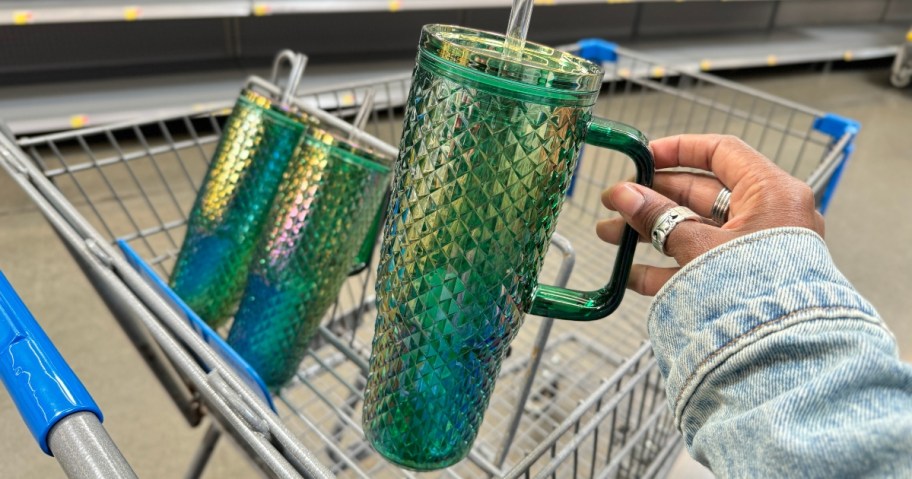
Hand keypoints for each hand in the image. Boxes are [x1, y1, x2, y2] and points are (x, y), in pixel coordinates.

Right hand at [596, 134, 824, 296]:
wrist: (785, 356)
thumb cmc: (757, 292)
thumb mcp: (700, 246)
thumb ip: (658, 219)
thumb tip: (622, 194)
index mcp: (771, 193)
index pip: (721, 153)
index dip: (678, 150)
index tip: (641, 158)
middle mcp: (768, 217)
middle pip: (701, 195)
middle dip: (651, 199)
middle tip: (614, 203)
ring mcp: (756, 253)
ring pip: (695, 232)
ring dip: (651, 233)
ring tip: (609, 236)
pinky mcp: (745, 284)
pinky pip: (701, 267)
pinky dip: (666, 267)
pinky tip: (630, 274)